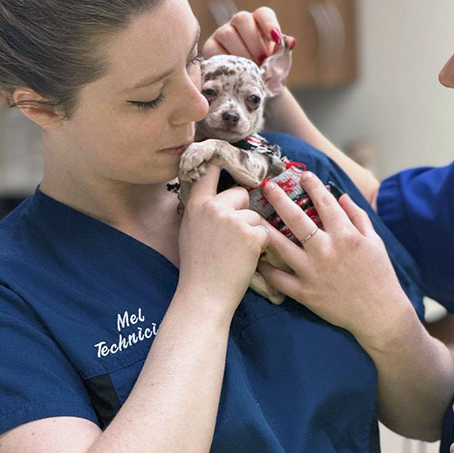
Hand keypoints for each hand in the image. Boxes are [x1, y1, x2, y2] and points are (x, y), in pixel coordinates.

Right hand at [177, 162, 270, 316]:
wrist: (204, 296)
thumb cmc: (197, 267)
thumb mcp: (190, 230)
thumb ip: (203, 209)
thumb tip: (217, 191)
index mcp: (196, 205)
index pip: (210, 172)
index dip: (221, 163)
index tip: (227, 155)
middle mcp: (213, 207)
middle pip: (240, 193)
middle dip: (243, 210)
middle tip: (232, 235)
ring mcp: (233, 220)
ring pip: (254, 215)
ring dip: (251, 231)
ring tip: (235, 252)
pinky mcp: (250, 234)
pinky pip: (263, 231)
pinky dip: (259, 245)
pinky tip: (245, 259)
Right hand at [202, 6, 294, 67]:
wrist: (250, 89)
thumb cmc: (266, 71)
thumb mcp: (277, 63)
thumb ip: (283, 52)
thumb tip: (290, 42)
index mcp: (258, 22)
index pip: (263, 14)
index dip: (269, 24)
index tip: (276, 40)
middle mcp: (239, 24)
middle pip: (242, 19)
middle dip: (254, 42)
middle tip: (262, 62)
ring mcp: (222, 34)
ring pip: (227, 33)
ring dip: (240, 53)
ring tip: (250, 70)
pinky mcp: (210, 48)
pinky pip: (214, 50)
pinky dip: (225, 61)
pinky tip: (235, 73)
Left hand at [256, 169, 417, 348]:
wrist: (380, 314)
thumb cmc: (379, 275)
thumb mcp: (375, 241)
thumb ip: (358, 216)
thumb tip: (341, 196)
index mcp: (345, 235)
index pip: (325, 202)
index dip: (313, 185)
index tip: (303, 174)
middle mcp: (326, 250)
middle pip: (296, 218)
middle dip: (280, 198)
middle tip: (267, 186)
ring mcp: (313, 272)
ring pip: (281, 246)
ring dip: (265, 229)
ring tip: (250, 217)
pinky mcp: (306, 293)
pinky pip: (279, 279)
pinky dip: (266, 269)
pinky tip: (256, 258)